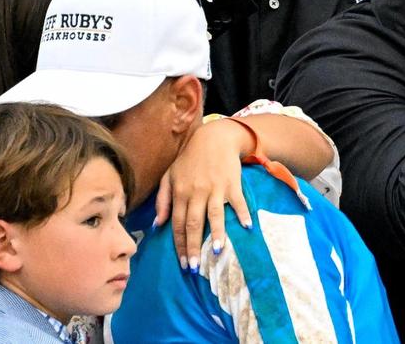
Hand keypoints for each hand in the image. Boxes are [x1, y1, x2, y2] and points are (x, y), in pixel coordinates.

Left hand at [155, 119, 253, 271]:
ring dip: (217, 234)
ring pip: (215, 215)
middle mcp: (196, 192)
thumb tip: (158, 224)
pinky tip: (246, 227)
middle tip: (195, 267)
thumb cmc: (190, 159)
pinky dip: (243, 213)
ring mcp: (216, 188)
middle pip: (194, 224)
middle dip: (193, 247)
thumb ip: (162, 200)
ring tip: (217, 252)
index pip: (178, 224)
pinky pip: (238, 201)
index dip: (179, 245)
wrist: (215, 137)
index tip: (182, 263)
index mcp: (180, 192)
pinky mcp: (232, 182)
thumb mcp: (170, 176)